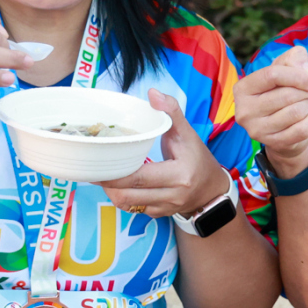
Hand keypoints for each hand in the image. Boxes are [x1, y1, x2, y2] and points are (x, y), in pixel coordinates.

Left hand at [99, 90, 232, 219]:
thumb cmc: (198, 158)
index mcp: (179, 175)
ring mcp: (164, 207)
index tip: (100, 162)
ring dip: (112, 191)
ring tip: (103, 175)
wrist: (213, 189)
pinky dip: (122, 197)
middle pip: (128, 195)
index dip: (116, 173)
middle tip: (94, 168)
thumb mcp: (188, 133)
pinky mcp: (159, 214)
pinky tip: (117, 184)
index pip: (140, 177)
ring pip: (128, 206)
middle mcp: (172, 195)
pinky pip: (133, 209)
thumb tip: (153, 93)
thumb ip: (171, 111)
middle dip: (108, 183)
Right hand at [234, 45, 307, 175]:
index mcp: (243, 88)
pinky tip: (306, 119)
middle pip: (286, 95)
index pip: (271, 75)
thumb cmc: (280, 94)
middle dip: (304, 92)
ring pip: (296, 112)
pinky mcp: (272, 143)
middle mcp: (245, 110)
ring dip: (306, 106)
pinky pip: (302, 129)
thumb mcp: (284, 69)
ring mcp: (257, 129)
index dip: (297, 75)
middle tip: (305, 94)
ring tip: (301, 106)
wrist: (280, 129)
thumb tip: (307, 70)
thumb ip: (294, 58)